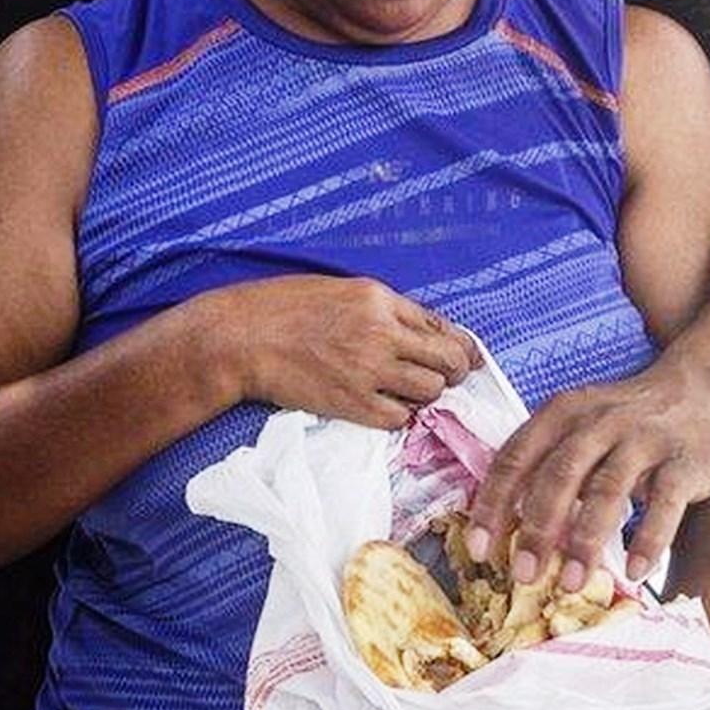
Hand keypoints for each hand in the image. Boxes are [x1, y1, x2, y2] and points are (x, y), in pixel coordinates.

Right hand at [209, 274, 479, 428]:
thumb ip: (383, 308)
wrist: (243, 337)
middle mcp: (381, 333)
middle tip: (447, 378)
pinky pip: (398, 418)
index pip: (441, 325)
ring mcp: (367, 371)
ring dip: (426, 394)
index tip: (467, 356)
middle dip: (455, 371)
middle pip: (447, 360)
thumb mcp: (342, 290)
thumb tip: (421, 330)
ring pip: (430, 390)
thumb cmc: (285, 307)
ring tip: (410, 392)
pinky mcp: (351, 404)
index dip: (461, 345)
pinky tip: (385, 406)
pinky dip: (399, 415)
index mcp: (380, 300)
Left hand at [465, 354, 709, 587]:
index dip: (494, 503)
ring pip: (608, 490)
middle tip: (523, 574)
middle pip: (559, 475)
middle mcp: (599, 421)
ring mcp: (644, 439)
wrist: (701, 387)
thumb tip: (505, 526)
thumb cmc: (626, 419)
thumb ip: (546, 464)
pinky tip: (637, 572)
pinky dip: (650, 539)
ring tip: (571, 583)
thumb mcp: (579, 425)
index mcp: (562, 412)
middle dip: (537, 527)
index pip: (516, 457)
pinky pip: (665, 503)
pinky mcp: (685, 461)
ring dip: (586, 540)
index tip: (479, 548)